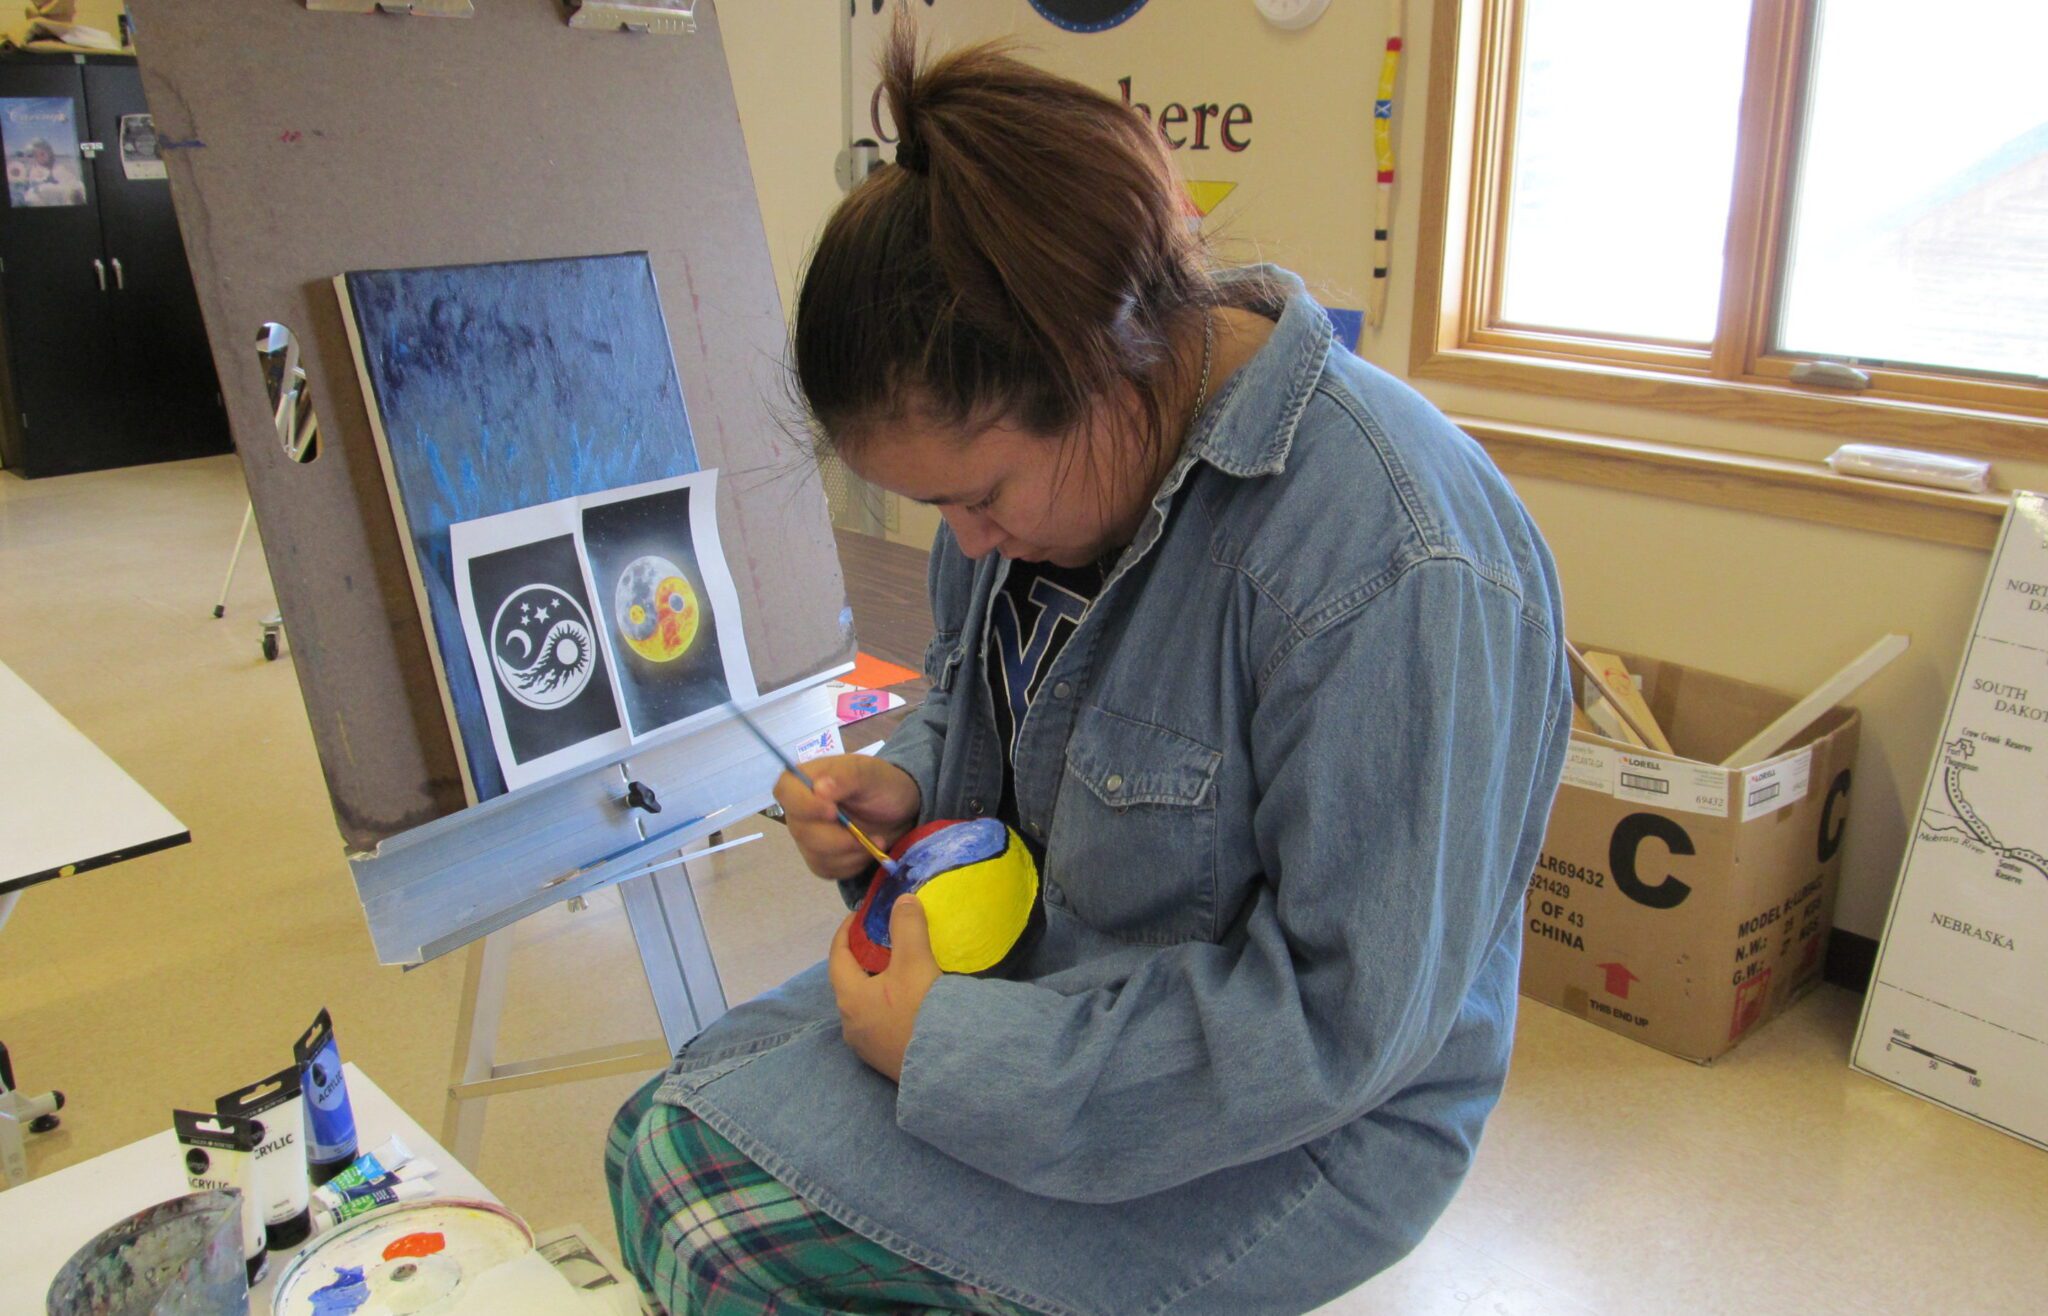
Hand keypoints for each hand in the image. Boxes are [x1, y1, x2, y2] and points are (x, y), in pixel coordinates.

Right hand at [774, 753, 920, 879]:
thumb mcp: (870, 773)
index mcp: (805, 779)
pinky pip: (827, 869)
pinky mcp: (819, 858)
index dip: (804, 805)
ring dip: (852, 852)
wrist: (897, 811)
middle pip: (801, 831)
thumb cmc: (881, 785)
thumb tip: (819, 788)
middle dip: (840, 838)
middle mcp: (800, 809)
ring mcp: (807, 836)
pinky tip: (867, 850)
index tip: (833, 813)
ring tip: (877, 840)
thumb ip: (845, 776)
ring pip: (816, 854)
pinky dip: (852, 864)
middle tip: (875, 836)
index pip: (785, 791)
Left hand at [828, 896, 941, 1082]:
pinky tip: (911, 1002)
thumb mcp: (915, 961)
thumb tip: (903, 901)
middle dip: (864, 957)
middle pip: (850, 981)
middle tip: (884, 939)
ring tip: (900, 968)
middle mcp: (851, 1024)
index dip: (846, 931)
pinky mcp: (885, 1060)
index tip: (859, 915)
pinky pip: (880, 1023)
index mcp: (850, 997)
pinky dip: (889, 1004)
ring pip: (866, 1004)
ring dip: (877, 983)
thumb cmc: (922, 1012)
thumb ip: (907, 926)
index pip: (837, 956)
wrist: (946, 1069)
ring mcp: (867, 1046)